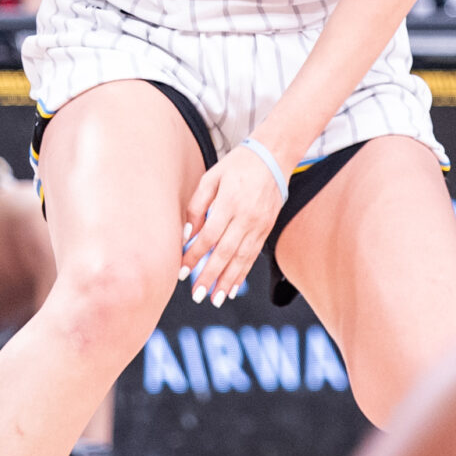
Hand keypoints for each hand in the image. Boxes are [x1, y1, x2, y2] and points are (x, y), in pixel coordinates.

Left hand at [181, 145, 288, 307]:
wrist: (273, 156)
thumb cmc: (237, 165)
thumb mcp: (211, 177)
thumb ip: (197, 205)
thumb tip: (187, 234)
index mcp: (230, 202)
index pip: (209, 236)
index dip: (194, 256)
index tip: (182, 271)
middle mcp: (246, 217)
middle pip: (225, 252)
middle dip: (210, 276)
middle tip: (197, 294)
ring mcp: (259, 225)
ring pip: (241, 258)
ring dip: (227, 281)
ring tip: (214, 299)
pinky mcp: (267, 229)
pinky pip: (253, 255)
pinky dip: (242, 273)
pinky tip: (232, 287)